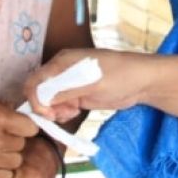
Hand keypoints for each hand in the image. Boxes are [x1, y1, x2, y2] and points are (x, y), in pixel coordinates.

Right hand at [0, 86, 38, 177]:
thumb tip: (16, 113)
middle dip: (15, 139)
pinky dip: (1, 171)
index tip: (18, 125)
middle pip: (22, 145)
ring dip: (9, 156)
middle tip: (2, 135)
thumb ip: (1, 105)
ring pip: (15, 162)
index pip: (30, 128)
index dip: (25, 126)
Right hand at [24, 48, 150, 121]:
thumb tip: (43, 100)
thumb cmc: (120, 75)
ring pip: (49, 101)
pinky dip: (63, 113)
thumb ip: (67, 91)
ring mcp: (70, 84)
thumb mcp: (93, 84)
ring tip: (72, 113)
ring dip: (55, 111)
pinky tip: (75, 112)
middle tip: (60, 116)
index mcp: (63, 61)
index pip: (36, 80)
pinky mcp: (77, 95)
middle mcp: (62, 71)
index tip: (47, 113)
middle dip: (45, 107)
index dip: (35, 99)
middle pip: (39, 92)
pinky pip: (60, 106)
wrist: (142, 82)